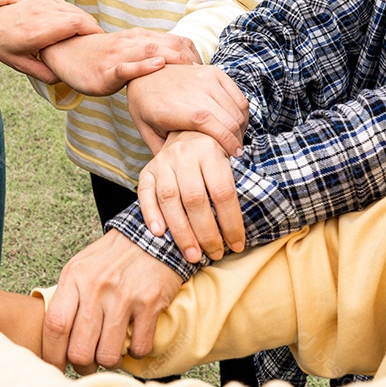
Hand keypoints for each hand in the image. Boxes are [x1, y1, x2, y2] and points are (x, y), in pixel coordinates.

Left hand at [0, 0, 102, 83]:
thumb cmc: (2, 45)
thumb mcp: (20, 65)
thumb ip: (44, 73)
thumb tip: (65, 78)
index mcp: (37, 31)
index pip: (75, 25)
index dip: (92, 32)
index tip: (99, 45)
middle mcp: (42, 13)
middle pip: (80, 16)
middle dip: (93, 30)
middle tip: (99, 45)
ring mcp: (43, 3)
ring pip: (76, 10)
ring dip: (86, 23)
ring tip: (89, 40)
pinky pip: (68, 7)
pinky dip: (77, 17)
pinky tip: (76, 31)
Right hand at [39, 30, 201, 96]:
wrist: (67, 53)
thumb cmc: (101, 58)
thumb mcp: (131, 53)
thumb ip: (152, 57)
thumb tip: (180, 71)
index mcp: (143, 38)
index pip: (177, 41)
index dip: (196, 54)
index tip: (208, 72)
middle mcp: (134, 42)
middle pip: (170, 44)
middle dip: (192, 59)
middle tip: (208, 78)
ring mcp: (120, 54)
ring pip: (151, 51)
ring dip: (174, 60)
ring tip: (192, 72)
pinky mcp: (106, 70)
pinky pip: (126, 66)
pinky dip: (143, 66)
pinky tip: (157, 67)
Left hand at [43, 230, 182, 373]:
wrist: (153, 237)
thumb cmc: (113, 256)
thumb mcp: (81, 266)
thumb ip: (67, 296)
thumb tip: (54, 335)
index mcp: (74, 277)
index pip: (55, 326)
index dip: (52, 354)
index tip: (55, 366)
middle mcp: (96, 287)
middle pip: (79, 349)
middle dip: (82, 365)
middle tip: (88, 363)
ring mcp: (123, 296)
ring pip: (108, 355)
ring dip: (109, 361)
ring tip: (111, 352)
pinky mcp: (150, 303)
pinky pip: (139, 347)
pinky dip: (136, 352)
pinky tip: (135, 339)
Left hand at [127, 65, 248, 154]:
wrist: (144, 72)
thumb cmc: (144, 104)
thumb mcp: (146, 130)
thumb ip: (162, 150)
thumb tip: (178, 173)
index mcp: (178, 109)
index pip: (214, 125)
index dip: (228, 142)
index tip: (234, 155)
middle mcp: (195, 90)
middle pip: (230, 120)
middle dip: (236, 140)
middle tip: (234, 152)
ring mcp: (206, 79)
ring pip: (237, 110)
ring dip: (240, 128)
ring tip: (234, 140)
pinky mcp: (214, 72)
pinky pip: (239, 97)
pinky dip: (242, 113)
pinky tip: (235, 124)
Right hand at [137, 131, 243, 261]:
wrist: (188, 131)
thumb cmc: (213, 157)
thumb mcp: (228, 161)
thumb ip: (231, 188)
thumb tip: (240, 230)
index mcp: (211, 152)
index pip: (222, 193)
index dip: (231, 222)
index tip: (236, 245)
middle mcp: (185, 154)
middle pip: (195, 199)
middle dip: (206, 233)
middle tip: (215, 254)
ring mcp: (163, 161)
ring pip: (170, 199)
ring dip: (181, 232)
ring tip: (192, 255)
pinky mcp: (147, 170)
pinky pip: (145, 194)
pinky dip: (151, 214)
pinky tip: (159, 234)